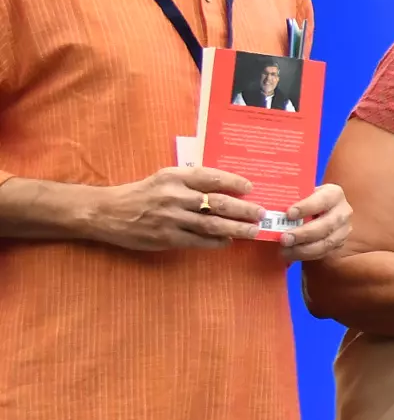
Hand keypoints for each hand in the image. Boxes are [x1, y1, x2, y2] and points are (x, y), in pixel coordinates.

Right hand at [80, 166, 260, 250]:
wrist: (106, 212)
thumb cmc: (140, 194)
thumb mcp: (163, 179)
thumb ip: (190, 181)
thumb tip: (226, 189)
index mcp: (175, 177)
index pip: (212, 177)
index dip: (234, 182)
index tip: (251, 188)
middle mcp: (175, 195)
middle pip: (218, 202)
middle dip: (244, 209)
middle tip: (261, 213)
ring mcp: (171, 218)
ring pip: (212, 224)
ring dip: (237, 228)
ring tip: (253, 231)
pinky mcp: (166, 238)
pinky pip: (199, 241)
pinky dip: (217, 242)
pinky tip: (228, 242)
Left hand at [275, 183, 356, 260]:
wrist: (316, 212)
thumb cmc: (303, 201)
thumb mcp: (300, 194)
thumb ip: (290, 199)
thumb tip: (268, 206)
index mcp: (333, 194)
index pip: (323, 200)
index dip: (307, 207)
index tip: (288, 214)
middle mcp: (343, 211)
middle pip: (326, 225)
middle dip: (304, 233)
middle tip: (284, 239)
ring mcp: (343, 229)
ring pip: (327, 242)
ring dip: (304, 249)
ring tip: (284, 251)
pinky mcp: (339, 243)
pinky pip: (324, 252)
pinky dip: (306, 256)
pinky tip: (290, 255)